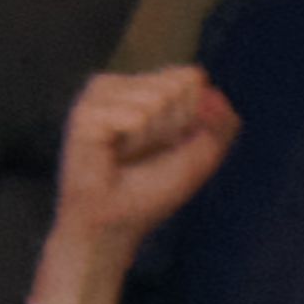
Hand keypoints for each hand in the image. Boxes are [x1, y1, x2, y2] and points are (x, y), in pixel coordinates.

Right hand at [50, 67, 239, 258]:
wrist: (116, 223)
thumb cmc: (153, 191)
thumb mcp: (201, 158)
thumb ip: (220, 124)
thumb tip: (210, 87)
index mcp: (151, 91)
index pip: (191, 80)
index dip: (192, 118)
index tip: (173, 143)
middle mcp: (125, 87)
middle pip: (174, 87)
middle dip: (172, 126)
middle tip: (148, 152)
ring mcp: (101, 98)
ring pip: (153, 97)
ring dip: (152, 134)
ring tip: (129, 154)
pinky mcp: (84, 112)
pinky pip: (131, 115)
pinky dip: (133, 138)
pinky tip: (116, 152)